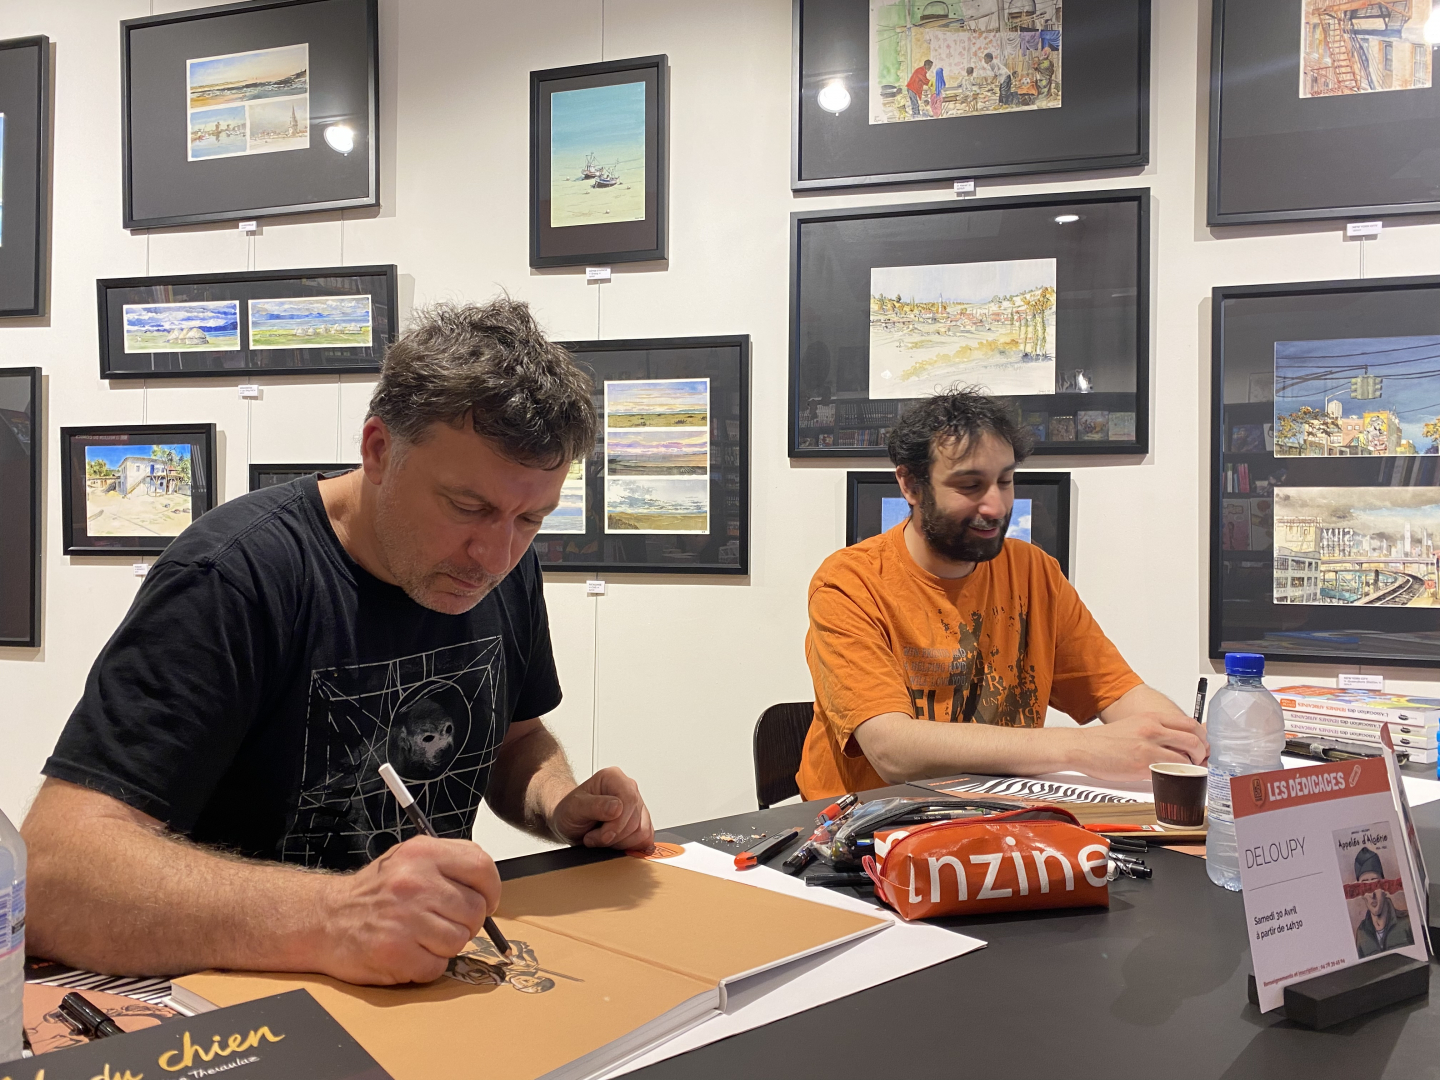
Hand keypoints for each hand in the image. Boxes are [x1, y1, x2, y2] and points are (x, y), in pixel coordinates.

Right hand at [316, 835, 499, 984]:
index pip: (482, 866)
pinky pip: (437, 966)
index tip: (487, 900)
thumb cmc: (373, 893)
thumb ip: (450, 867)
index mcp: (422, 854)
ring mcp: (405, 919)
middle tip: (442, 922)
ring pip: (460, 940)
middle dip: (466, 922)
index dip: (491, 889)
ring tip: (420, 936)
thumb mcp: (410, 860)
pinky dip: (427, 966)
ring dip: (445, 945)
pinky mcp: (396, 953)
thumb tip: (489, 889)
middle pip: (475, 910)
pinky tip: (408, 952)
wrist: (325, 919)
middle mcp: (415, 883)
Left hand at [549, 767, 653, 849]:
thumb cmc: (570, 811)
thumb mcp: (574, 808)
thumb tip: (617, 807)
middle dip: (614, 836)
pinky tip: (613, 842)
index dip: (617, 823)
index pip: (629, 799)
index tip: (602, 835)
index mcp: (613, 778)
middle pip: (635, 819)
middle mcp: (628, 788)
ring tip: (601, 837)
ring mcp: (637, 806)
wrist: (569, 822)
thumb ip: (595, 806)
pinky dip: (628, 846)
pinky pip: (645, 839)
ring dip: (620, 842)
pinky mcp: (641, 822)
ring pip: (642, 831)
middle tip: (594, 837)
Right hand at [1073, 712, 1208, 782]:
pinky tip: (1173, 778)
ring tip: (1186, 772)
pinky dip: (1177, 776)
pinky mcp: (1142, 765)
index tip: (1202, 747)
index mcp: (1151, 718)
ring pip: (1186, 757)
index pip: (1189, 724)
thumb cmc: (1105, 740)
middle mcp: (1152, 729)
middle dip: (1201, 754)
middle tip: (1199, 762)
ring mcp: (1148, 747)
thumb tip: (1177, 743)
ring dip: (1191, 768)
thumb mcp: (1134, 726)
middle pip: (1193, 740)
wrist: (1082, 747)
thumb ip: (1156, 731)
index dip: (1201, 738)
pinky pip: (1171, 771)